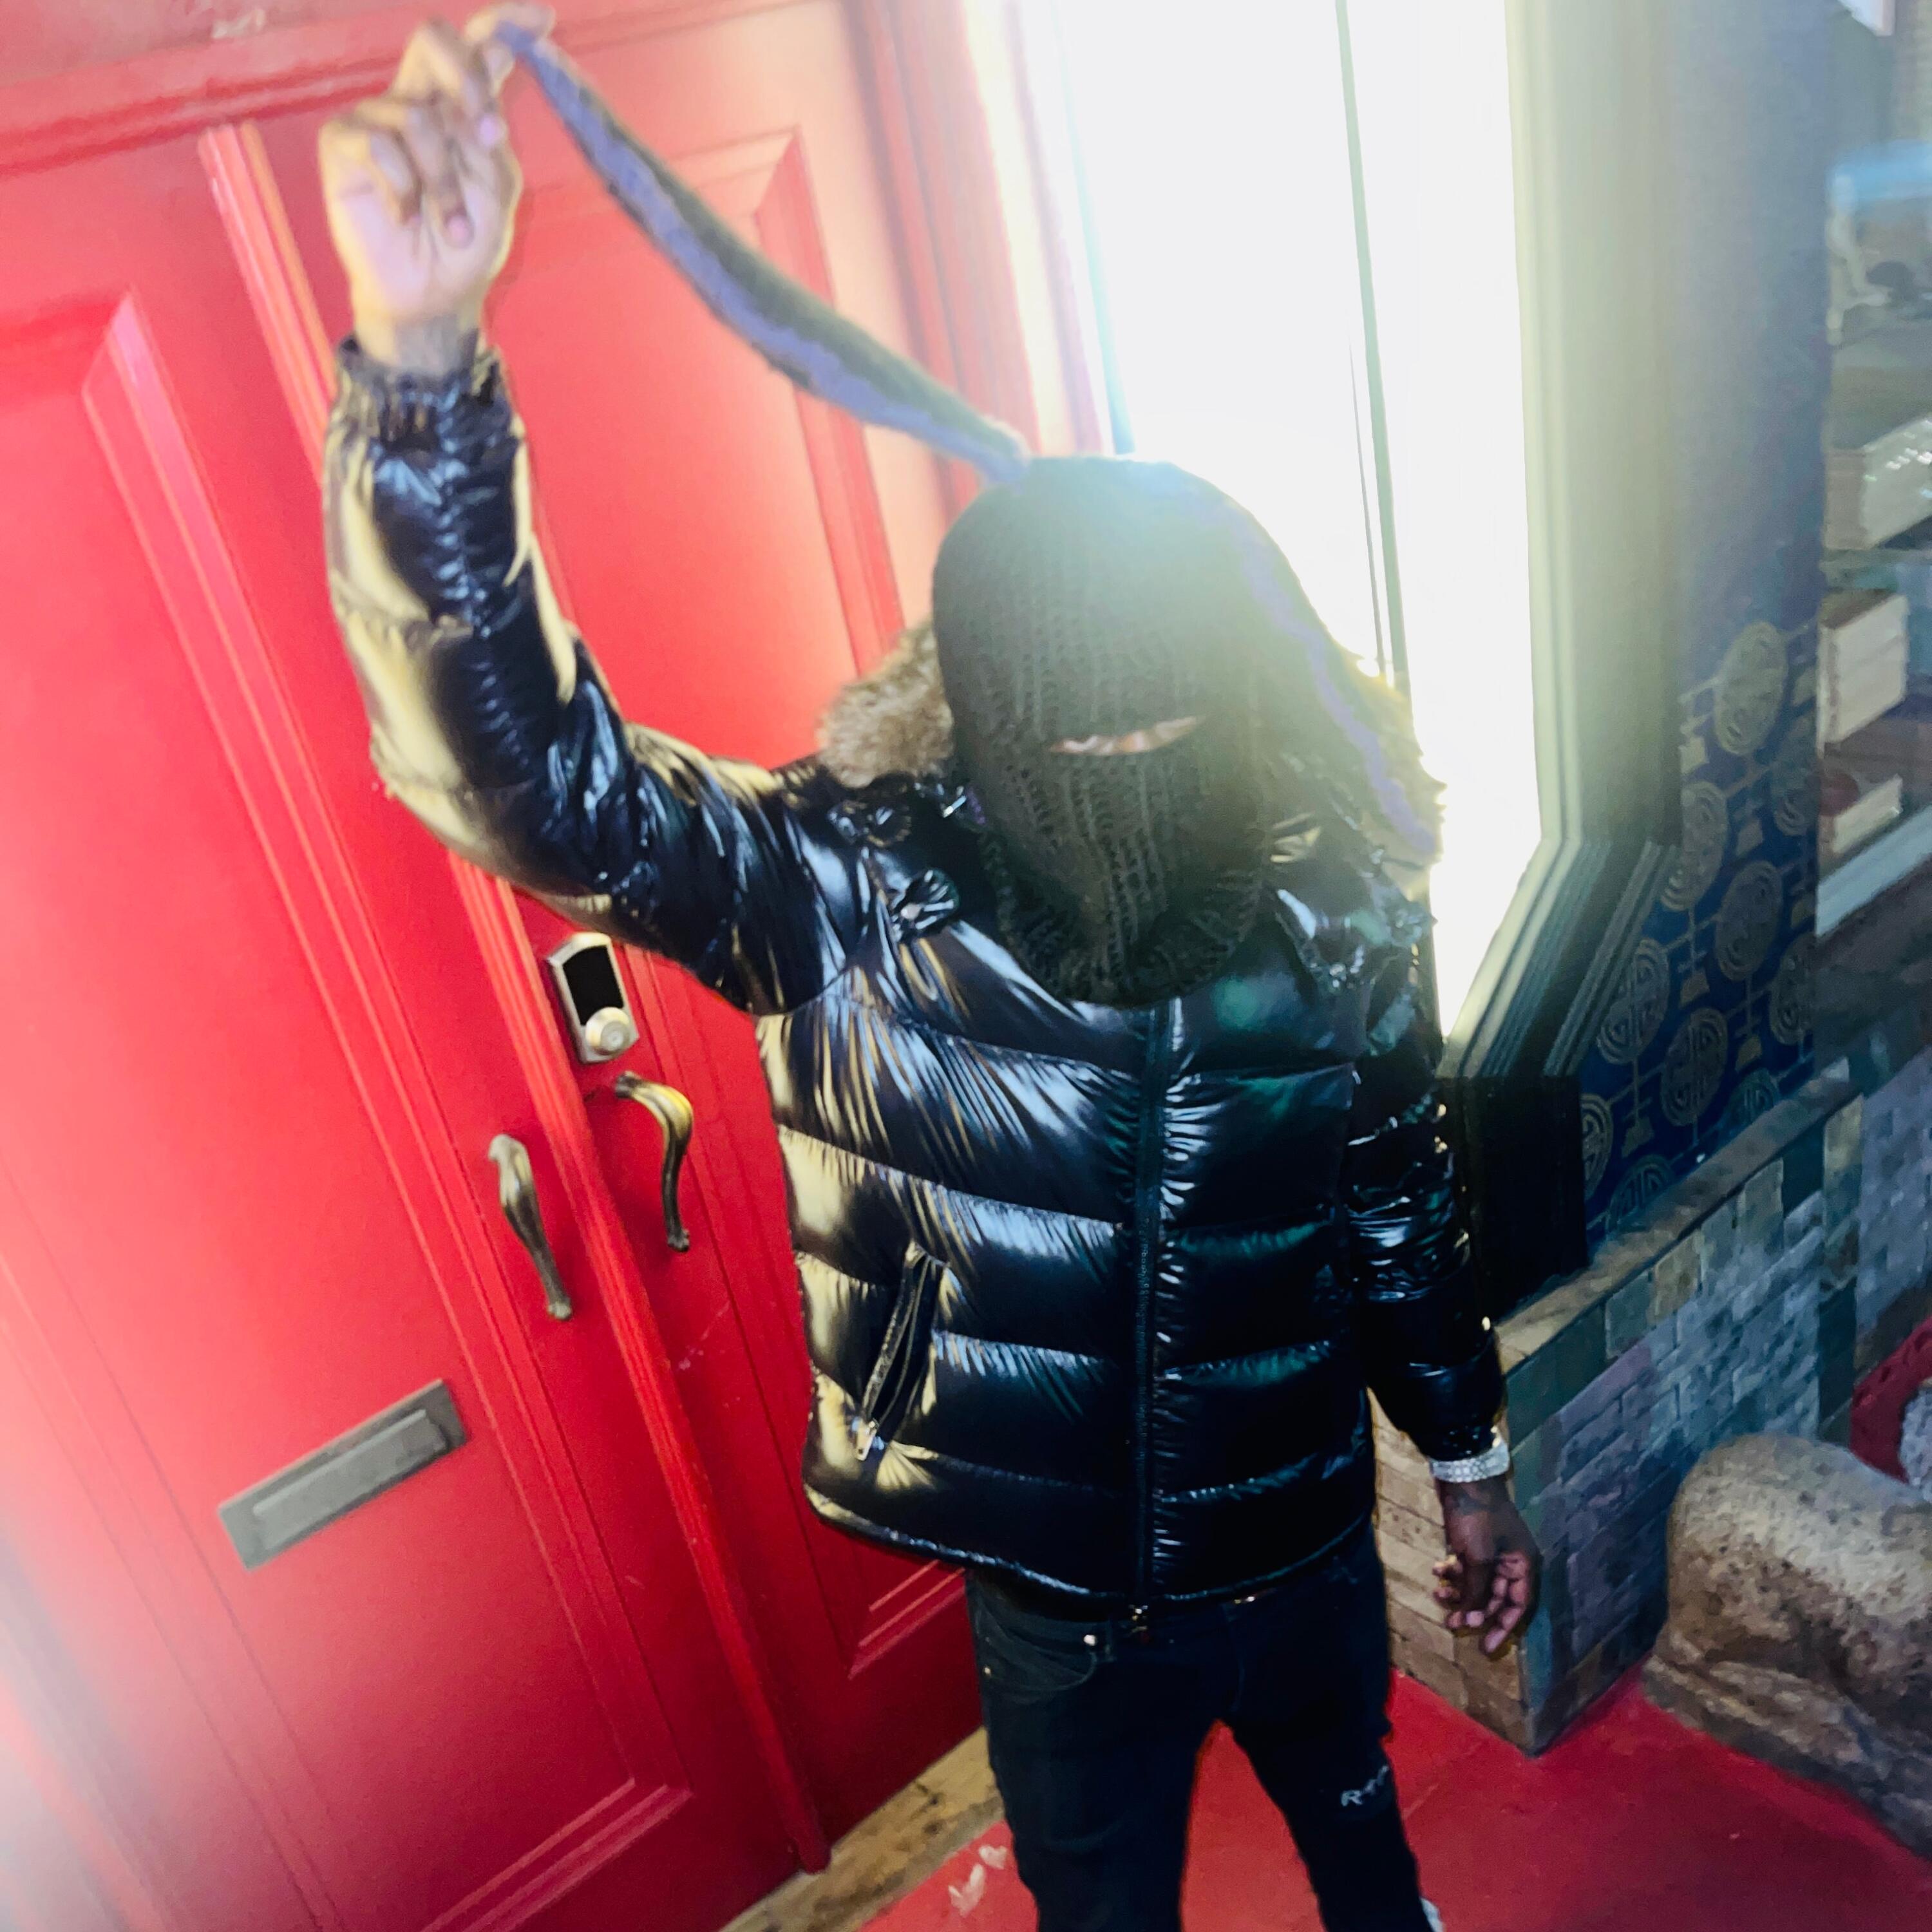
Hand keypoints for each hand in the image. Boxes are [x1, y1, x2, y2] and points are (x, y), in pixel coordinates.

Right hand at [318, 5, 553, 373]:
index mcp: (462, 105)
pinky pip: (377, 146)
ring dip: (442, 183)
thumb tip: (498, 54)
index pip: (478, 46)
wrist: (433, 295)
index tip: (542, 16)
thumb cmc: (467, 244)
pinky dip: (402, 191)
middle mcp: (419, 99)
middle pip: (433, 41)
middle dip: (467, 81)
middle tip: (488, 135)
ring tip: (451, 228)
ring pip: (416, 118)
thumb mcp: (495, 183)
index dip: (505, 23)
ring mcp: (377, 117)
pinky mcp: (342, 143)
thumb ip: (489, 124)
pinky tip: (405, 219)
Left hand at [1433, 1476, 1539, 1656]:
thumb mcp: (1478, 1558)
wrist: (1462, 1474)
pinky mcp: (1473, 1542)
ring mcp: (1491, 1551)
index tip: (1485, 1647)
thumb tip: (1472, 1621)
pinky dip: (1452, 1572)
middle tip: (1450, 1624)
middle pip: (1494, 1597)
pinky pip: (1465, 1567)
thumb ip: (1477, 1592)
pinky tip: (1436, 1570)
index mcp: (1522, 1565)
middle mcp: (1510, 1561)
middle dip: (1473, 1610)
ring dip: (1459, 1592)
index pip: (1517, 1606)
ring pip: (1477, 1583)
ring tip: (1438, 1596)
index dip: (1502, 1628)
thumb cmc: (1477, 1517)